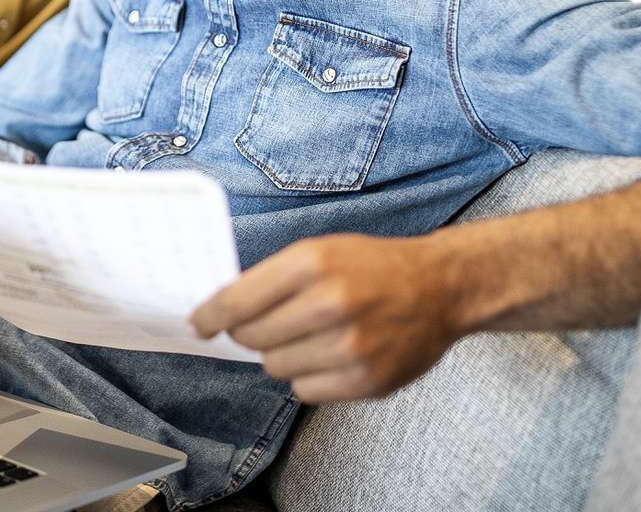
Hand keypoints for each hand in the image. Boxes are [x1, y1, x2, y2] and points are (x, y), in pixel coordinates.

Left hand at [189, 233, 462, 402]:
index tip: (200, 323)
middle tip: (272, 323)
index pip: (237, 301)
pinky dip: (310, 376)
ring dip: (284, 354)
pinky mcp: (365, 380)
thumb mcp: (321, 250)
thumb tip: (222, 311)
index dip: (211, 315)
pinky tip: (331, 355)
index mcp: (312, 262)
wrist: (441, 287)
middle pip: (252, 338)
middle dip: (252, 333)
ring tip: (312, 335)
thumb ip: (272, 278)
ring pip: (276, 367)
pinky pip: (305, 391)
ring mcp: (349, 346)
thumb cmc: (373, 266)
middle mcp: (330, 303)